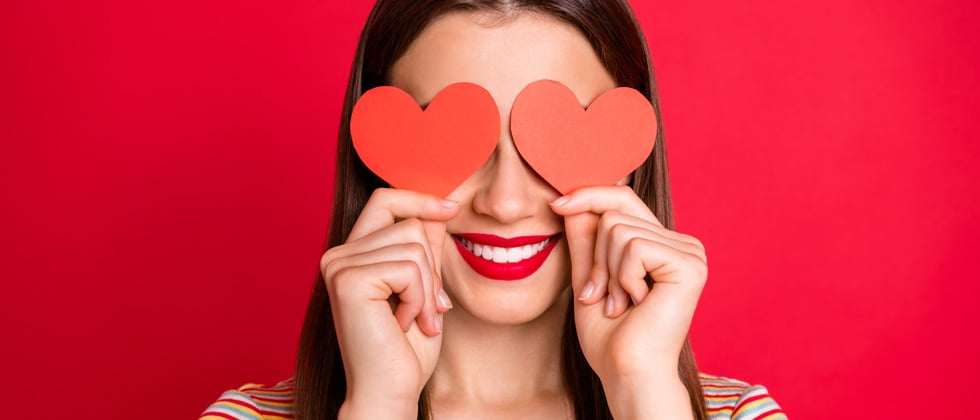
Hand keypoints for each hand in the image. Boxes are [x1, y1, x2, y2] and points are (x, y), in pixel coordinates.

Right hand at [320, 188, 457, 418]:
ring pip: (413, 244)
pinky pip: (408, 268)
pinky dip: (420, 298)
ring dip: (428, 288)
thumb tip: (437, 208)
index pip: (385, 200)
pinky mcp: (349, 280)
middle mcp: (337, 255)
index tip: (452, 208)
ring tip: (416, 320)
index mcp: (351, 254)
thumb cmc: (406, 349)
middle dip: (432, 266)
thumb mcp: (424, 288)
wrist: (389, 392)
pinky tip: (405, 324)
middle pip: (409, 222)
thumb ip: (424, 249)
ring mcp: (338, 266)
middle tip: (430, 308)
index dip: (420, 199)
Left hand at [550, 186, 706, 416]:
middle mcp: (682, 244)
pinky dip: (622, 277)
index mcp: (663, 245)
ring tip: (620, 303)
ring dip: (607, 271)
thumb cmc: (610, 337)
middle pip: (616, 210)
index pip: (623, 200)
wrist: (627, 372)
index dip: (588, 196)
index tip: (556, 204)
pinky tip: (635, 303)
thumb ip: (585, 239)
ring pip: (619, 229)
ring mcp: (690, 252)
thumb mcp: (589, 277)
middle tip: (601, 295)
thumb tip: (572, 199)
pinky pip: (633, 247)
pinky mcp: (689, 263)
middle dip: (596, 255)